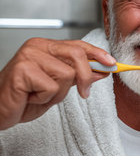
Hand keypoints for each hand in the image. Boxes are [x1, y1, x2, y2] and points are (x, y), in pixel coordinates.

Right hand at [0, 38, 115, 129]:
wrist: (0, 110)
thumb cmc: (26, 97)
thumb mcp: (59, 86)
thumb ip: (78, 76)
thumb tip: (102, 70)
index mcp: (47, 46)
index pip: (78, 45)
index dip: (98, 54)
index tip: (112, 64)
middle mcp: (37, 46)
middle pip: (76, 55)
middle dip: (85, 76)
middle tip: (84, 93)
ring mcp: (29, 56)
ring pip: (66, 74)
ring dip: (59, 93)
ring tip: (41, 95)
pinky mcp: (22, 70)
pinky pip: (51, 87)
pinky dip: (46, 98)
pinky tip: (31, 97)